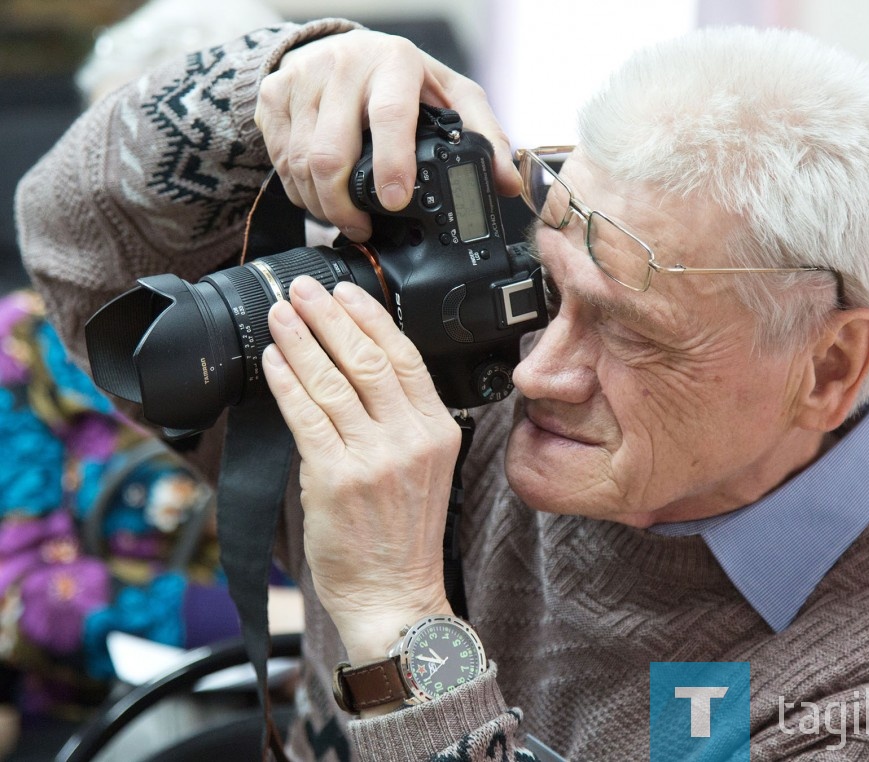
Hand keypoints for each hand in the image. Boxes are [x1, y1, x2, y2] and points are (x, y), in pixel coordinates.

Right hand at [254, 29, 519, 240]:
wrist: (342, 48)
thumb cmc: (402, 79)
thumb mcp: (452, 95)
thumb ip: (483, 136)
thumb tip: (507, 183)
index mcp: (393, 64)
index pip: (388, 116)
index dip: (391, 164)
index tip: (394, 202)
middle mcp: (343, 66)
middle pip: (329, 154)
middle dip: (343, 206)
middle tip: (362, 228)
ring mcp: (301, 80)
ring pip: (299, 164)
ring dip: (320, 205)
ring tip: (343, 217)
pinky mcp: (272, 97)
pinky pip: (278, 161)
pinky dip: (298, 190)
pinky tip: (319, 195)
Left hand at [261, 275, 459, 661]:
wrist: (394, 595)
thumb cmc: (403, 536)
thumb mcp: (422, 468)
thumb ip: (400, 420)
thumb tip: (354, 367)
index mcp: (438, 431)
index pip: (404, 358)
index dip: (370, 317)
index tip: (345, 291)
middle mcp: (411, 439)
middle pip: (368, 359)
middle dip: (329, 316)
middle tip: (302, 290)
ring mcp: (375, 458)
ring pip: (333, 382)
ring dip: (301, 341)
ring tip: (280, 316)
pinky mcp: (337, 478)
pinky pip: (307, 417)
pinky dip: (287, 383)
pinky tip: (273, 361)